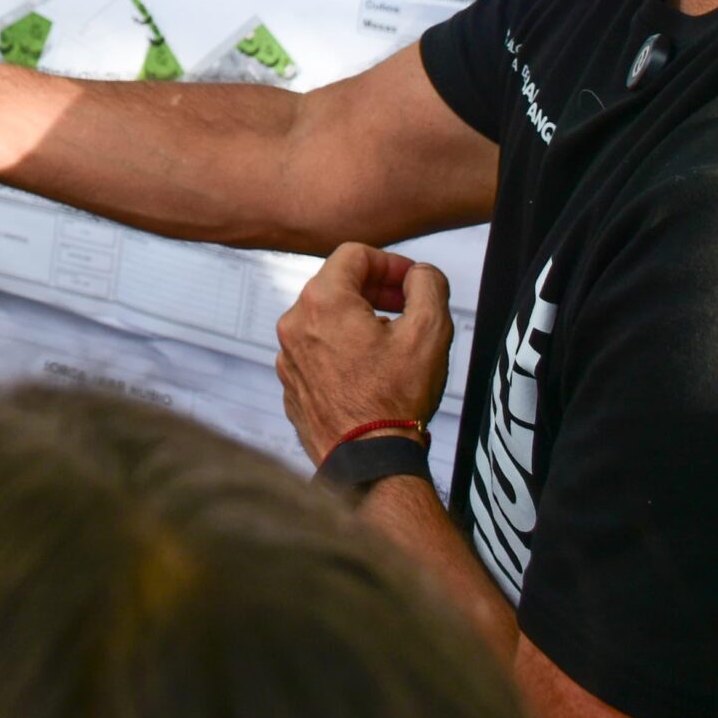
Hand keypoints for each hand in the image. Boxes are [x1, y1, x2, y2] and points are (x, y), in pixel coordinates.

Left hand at [276, 244, 453, 467]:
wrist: (369, 462)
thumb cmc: (393, 402)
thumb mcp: (430, 331)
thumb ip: (428, 285)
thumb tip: (420, 274)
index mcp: (322, 301)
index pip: (354, 254)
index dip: (390, 262)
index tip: (410, 282)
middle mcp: (294, 325)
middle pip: (336, 285)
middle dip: (375, 291)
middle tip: (405, 309)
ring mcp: (287, 357)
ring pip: (325, 320)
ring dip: (358, 322)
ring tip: (390, 345)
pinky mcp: (291, 385)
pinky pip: (315, 352)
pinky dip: (340, 352)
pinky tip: (368, 372)